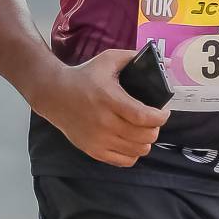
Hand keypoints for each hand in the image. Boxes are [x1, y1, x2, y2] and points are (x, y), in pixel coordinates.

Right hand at [40, 47, 166, 167]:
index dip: (160, 117)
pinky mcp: (93, 150)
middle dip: (155, 128)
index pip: (143, 117)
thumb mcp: (107, 60)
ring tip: (142, 131)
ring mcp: (98, 139)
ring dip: (145, 141)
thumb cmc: (83, 77)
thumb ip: (133, 58)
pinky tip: (130, 142)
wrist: (54, 94)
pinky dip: (133, 154)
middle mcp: (104, 122)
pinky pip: (124, 161)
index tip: (163, 112)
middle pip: (144, 136)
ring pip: (138, 151)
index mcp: (109, 99)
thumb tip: (162, 61)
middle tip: (152, 120)